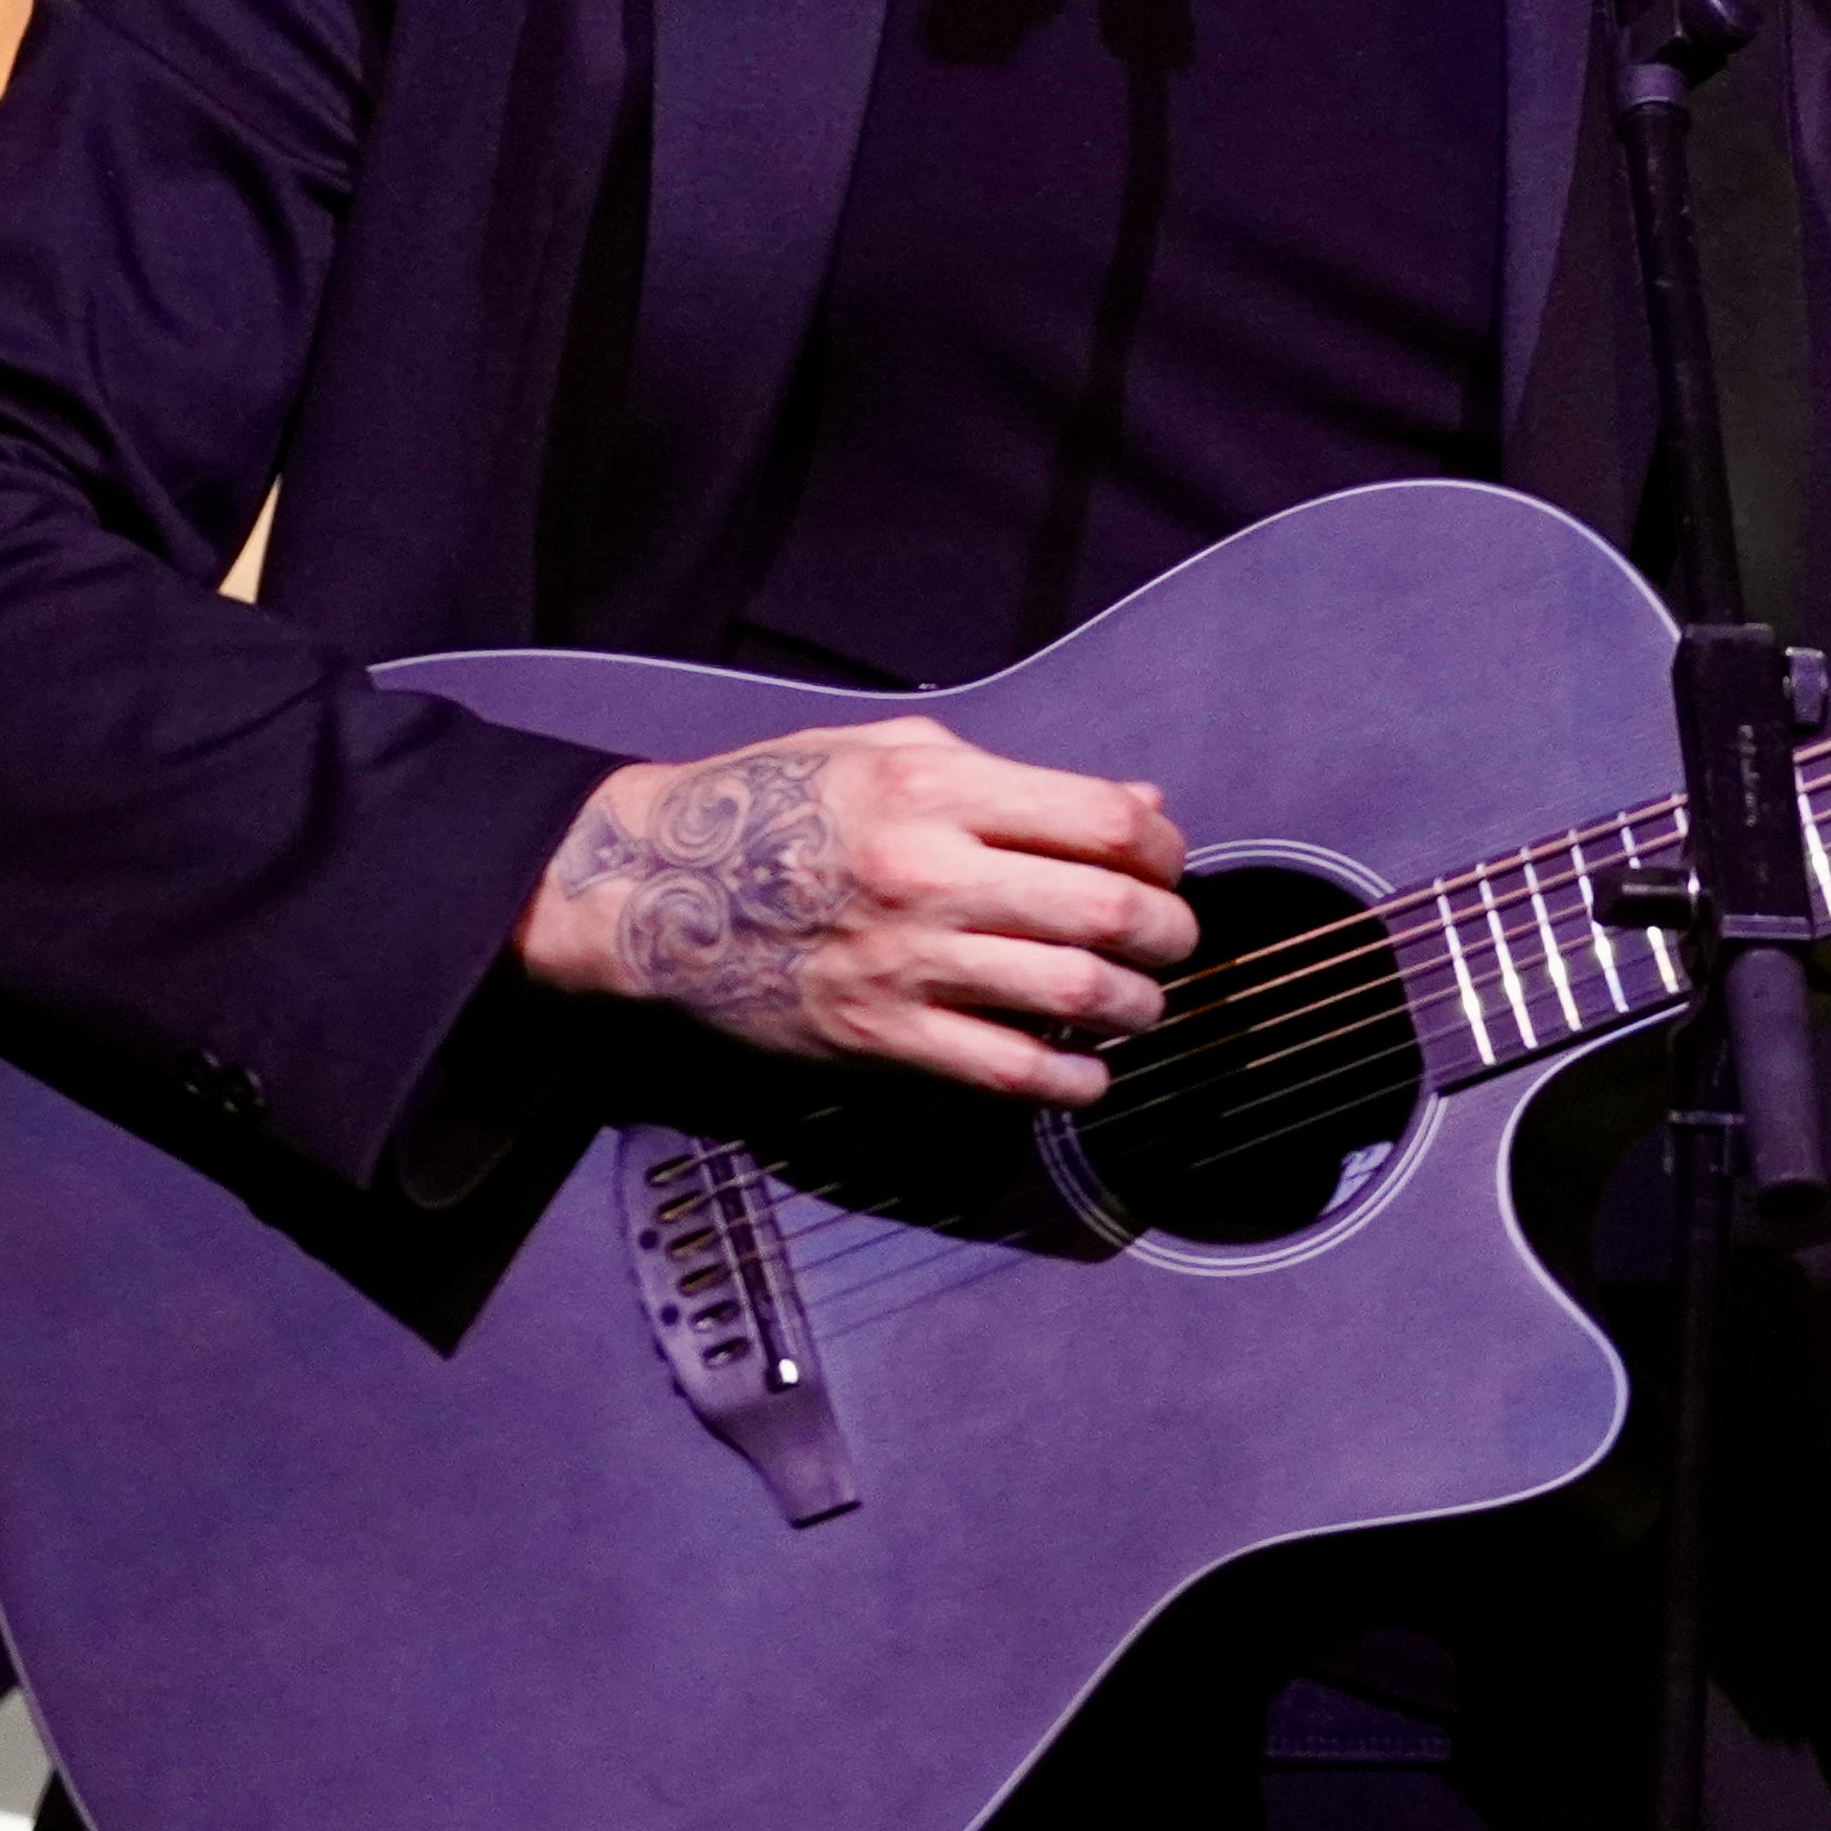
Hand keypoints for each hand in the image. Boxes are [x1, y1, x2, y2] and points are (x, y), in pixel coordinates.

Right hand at [517, 717, 1196, 1104]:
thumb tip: (1142, 807)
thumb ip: (1015, 778)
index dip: (1162, 849)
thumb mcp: (891, 750)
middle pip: (1104, 910)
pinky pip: (1007, 1072)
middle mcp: (927, 872)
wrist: (658, 888)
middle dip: (1168, 932)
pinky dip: (1071, 1080)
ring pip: (1072, 994)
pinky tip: (1086, 1071)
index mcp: (935, 787)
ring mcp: (903, 961)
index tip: (1165, 865)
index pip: (1102, 820)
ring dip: (1136, 1007)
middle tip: (1172, 942)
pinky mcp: (878, 1037)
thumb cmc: (780, 801)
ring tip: (1141, 1004)